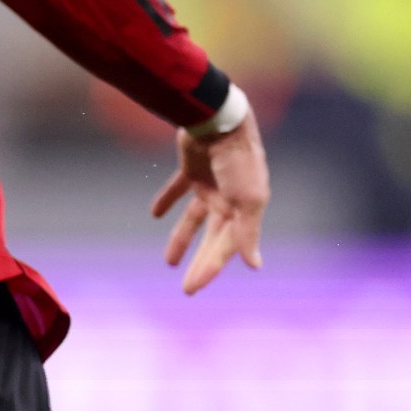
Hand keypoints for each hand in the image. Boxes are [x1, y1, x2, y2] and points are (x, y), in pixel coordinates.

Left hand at [151, 109, 269, 293]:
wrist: (219, 121)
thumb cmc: (237, 161)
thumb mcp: (247, 199)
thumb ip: (248, 232)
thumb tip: (255, 266)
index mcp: (244, 209)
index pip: (227, 246)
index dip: (211, 268)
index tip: (194, 287)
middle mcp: (229, 199)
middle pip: (211, 238)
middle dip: (199, 262)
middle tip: (187, 289)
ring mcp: (210, 184)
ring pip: (193, 219)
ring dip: (182, 239)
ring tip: (169, 262)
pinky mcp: (192, 169)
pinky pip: (177, 189)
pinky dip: (166, 200)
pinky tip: (154, 214)